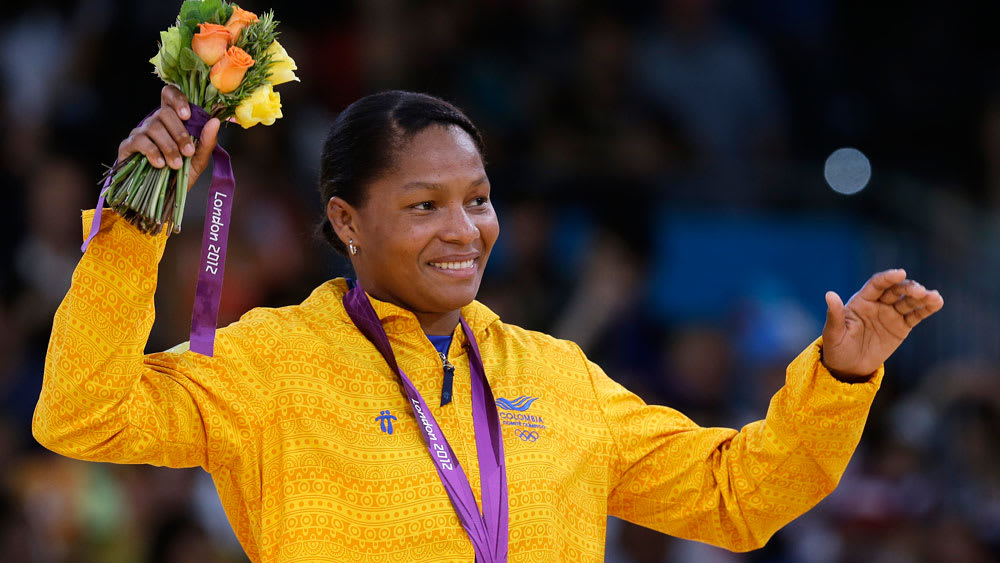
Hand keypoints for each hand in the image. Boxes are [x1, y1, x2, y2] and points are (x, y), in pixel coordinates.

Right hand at [117, 85, 219, 188]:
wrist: (163, 197)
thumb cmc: (181, 174)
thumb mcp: (199, 160)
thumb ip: (207, 141)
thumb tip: (215, 121)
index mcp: (172, 120)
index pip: (170, 95)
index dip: (177, 99)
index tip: (187, 115)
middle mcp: (155, 122)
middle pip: (164, 112)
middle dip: (179, 133)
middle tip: (188, 152)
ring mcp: (140, 132)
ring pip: (154, 127)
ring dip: (168, 147)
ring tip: (176, 164)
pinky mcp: (128, 145)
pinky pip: (140, 141)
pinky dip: (152, 152)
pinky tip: (160, 164)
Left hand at [822, 269, 943, 377]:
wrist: (849, 367)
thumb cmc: (837, 348)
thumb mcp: (833, 334)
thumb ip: (834, 315)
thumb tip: (829, 295)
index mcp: (861, 301)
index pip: (876, 285)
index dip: (888, 278)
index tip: (900, 273)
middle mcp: (878, 304)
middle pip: (895, 290)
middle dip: (908, 288)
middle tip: (918, 291)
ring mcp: (891, 314)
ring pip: (909, 301)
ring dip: (922, 296)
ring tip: (933, 297)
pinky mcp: (902, 327)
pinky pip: (916, 315)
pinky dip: (927, 308)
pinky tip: (937, 302)